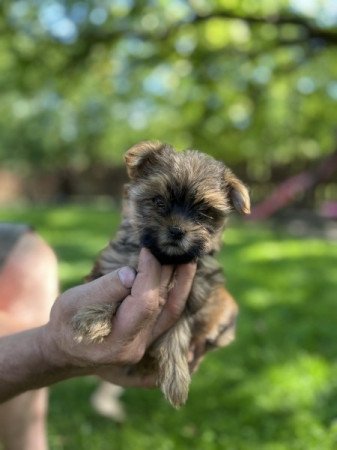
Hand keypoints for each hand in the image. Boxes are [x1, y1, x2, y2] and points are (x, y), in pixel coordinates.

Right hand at [41, 248, 195, 384]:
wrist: (65, 349)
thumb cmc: (66, 324)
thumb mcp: (73, 303)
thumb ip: (104, 290)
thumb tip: (130, 273)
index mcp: (117, 341)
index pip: (144, 303)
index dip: (149, 273)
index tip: (147, 250)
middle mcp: (137, 346)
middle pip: (160, 305)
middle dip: (167, 273)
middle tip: (171, 247)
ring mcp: (146, 344)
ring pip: (171, 311)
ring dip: (181, 284)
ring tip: (189, 259)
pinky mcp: (149, 337)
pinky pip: (168, 313)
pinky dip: (175, 292)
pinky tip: (181, 274)